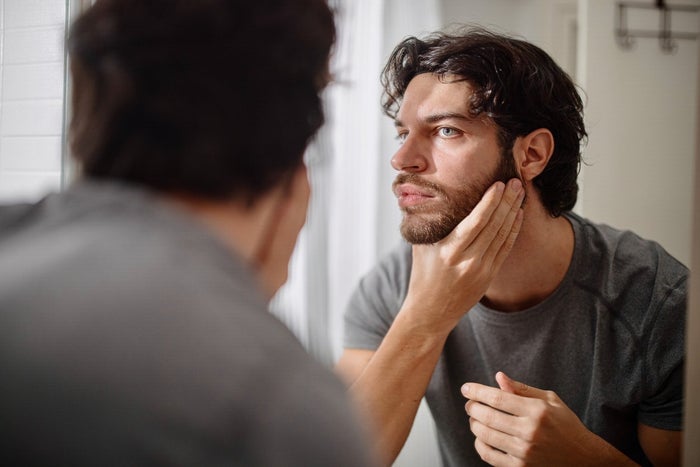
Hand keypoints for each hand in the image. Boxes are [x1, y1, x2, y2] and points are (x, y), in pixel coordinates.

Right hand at [402, 179, 523, 333]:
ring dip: (513, 212)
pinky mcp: (489, 276)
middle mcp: (467, 261)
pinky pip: (505, 249)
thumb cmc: (422, 275)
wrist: (430, 311)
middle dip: (507, 202)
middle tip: (516, 182)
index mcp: (449, 251)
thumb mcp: (421, 247)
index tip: (499, 184)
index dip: (490, 202)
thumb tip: (429, 194)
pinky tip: (518, 215)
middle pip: (494, 225)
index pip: (476, 221)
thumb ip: (429, 222)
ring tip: (520, 194)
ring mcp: (481, 270)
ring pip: (502, 236)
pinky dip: (513, 230)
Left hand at [462, 372, 635, 465]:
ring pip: (485, 435)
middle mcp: (530, 432)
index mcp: (537, 411)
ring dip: (474, 424)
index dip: (477, 391)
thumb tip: (498, 377)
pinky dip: (480, 445)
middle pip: (488, 416)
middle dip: (472, 407)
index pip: (497, 398)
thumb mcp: (550, 400)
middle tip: (469, 404)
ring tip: (475, 418)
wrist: (584, 458)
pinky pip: (489, 456)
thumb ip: (522, 389)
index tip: (466, 388)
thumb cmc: (565, 425)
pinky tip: (481, 437)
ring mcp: (524, 452)